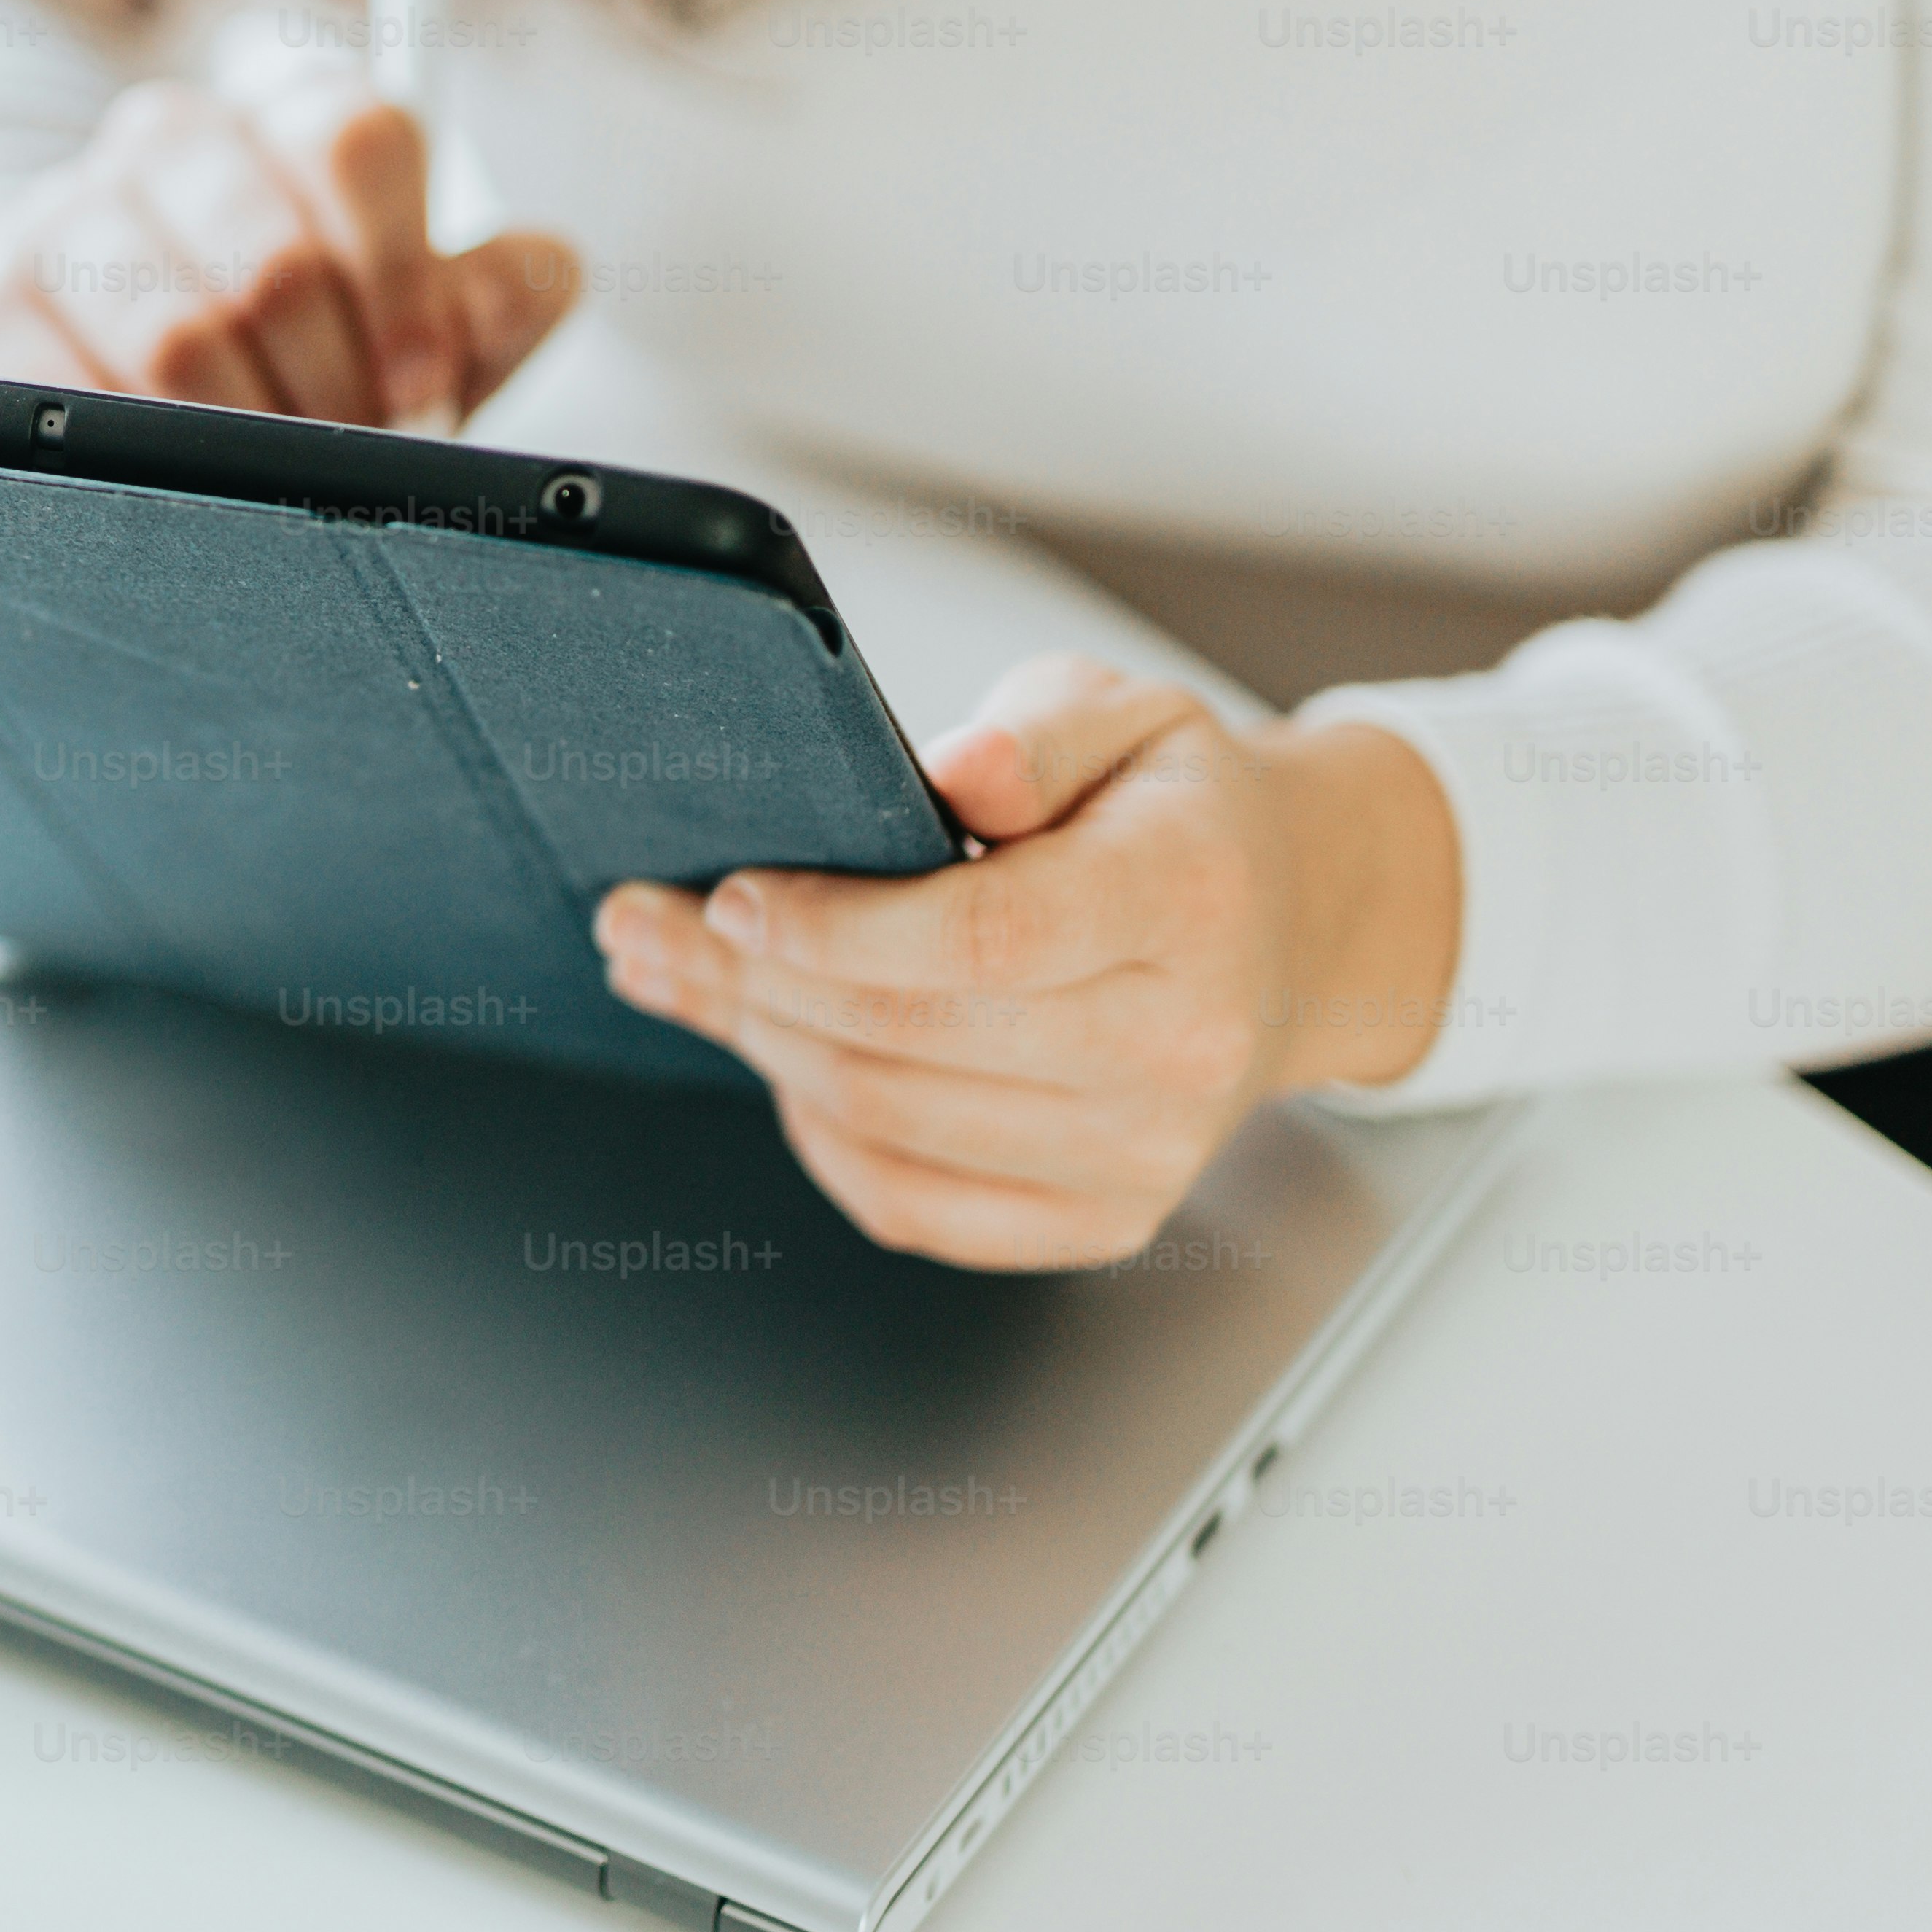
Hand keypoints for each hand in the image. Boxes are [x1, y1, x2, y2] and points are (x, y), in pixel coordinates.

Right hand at [0, 77, 578, 425]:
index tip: (422, 375)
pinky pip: (73, 390)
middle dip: (331, 387)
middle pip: (273, 259)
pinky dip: (141, 450)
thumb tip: (519, 276)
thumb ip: (496, 300)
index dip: (402, 276)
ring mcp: (67, 210)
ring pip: (176, 336)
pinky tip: (165, 459)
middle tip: (342, 442)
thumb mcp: (420, 327)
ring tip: (260, 467)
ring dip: (240, 432)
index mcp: (291, 112)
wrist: (125, 374)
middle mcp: (172, 138)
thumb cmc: (304, 353)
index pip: (355, 135)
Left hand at [593, 654, 1464, 1270]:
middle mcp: (1184, 1045)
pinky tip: (776, 1060)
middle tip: (643, 921)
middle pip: (911, 1035)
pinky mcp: (1107, 1219)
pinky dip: (821, 1137)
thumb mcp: (1123, 712)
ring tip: (675, 974)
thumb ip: (1034, 732)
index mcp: (1191, 897)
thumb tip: (955, 775)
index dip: (838, 927)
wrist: (1288, 932)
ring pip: (890, 1119)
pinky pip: (915, 1205)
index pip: (988, 938)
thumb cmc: (1178, 812)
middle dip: (746, 979)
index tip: (735, 895)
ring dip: (758, 1045)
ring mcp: (1149, 1153)